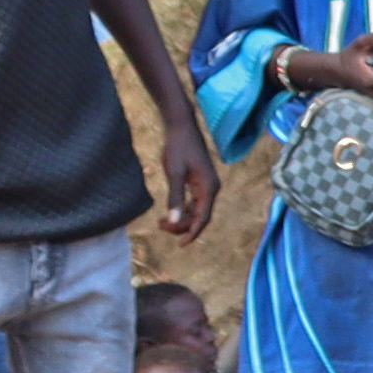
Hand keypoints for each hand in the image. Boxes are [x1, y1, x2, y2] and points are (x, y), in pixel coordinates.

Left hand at [157, 115, 217, 240]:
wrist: (182, 127)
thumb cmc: (178, 147)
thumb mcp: (174, 172)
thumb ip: (175, 197)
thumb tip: (173, 219)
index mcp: (209, 187)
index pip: (203, 218)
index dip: (192, 233)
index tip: (181, 245)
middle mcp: (211, 188)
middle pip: (200, 216)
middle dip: (182, 225)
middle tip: (160, 225)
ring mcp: (206, 185)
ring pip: (197, 210)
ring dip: (182, 218)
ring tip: (161, 221)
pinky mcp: (200, 181)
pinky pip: (194, 202)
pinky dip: (183, 209)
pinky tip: (169, 211)